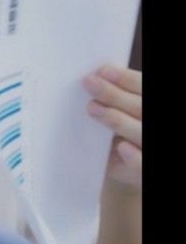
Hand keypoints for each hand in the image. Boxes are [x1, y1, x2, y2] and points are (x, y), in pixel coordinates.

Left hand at [83, 65, 141, 188]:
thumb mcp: (120, 110)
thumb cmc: (120, 130)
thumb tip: (93, 77)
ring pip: (142, 133)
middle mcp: (153, 125)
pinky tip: (121, 147)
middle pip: (141, 107)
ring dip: (118, 120)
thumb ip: (114, 98)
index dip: (127, 79)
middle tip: (90, 83)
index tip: (103, 71)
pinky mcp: (143, 173)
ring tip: (92, 108)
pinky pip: (142, 166)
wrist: (124, 165)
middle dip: (115, 95)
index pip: (144, 87)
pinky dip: (134, 157)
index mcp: (147, 104)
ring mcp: (149, 148)